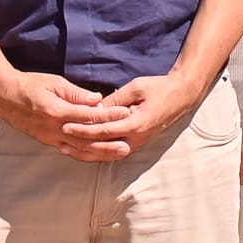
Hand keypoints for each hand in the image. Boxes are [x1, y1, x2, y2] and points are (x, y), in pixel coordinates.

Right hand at [0, 67, 122, 158]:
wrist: (6, 97)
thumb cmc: (31, 85)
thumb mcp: (54, 83)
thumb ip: (76, 93)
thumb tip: (98, 99)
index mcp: (57, 111)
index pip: (89, 116)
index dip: (109, 115)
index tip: (126, 112)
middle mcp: (54, 128)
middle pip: (86, 139)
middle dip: (109, 142)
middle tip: (128, 144)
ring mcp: (51, 138)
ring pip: (80, 150)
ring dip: (101, 153)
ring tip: (120, 153)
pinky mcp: (49, 142)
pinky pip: (70, 151)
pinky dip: (86, 155)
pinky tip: (101, 156)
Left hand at [62, 74, 199, 157]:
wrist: (182, 96)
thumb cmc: (160, 88)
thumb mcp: (135, 88)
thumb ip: (115, 100)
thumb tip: (94, 108)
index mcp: (136, 124)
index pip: (103, 130)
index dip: (83, 128)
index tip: (66, 125)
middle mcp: (136, 138)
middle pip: (102, 147)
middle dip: (80, 145)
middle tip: (60, 141)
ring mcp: (138, 143)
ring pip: (107, 154)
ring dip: (87, 152)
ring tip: (67, 148)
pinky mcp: (137, 142)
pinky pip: (113, 151)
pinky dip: (98, 151)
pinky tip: (84, 148)